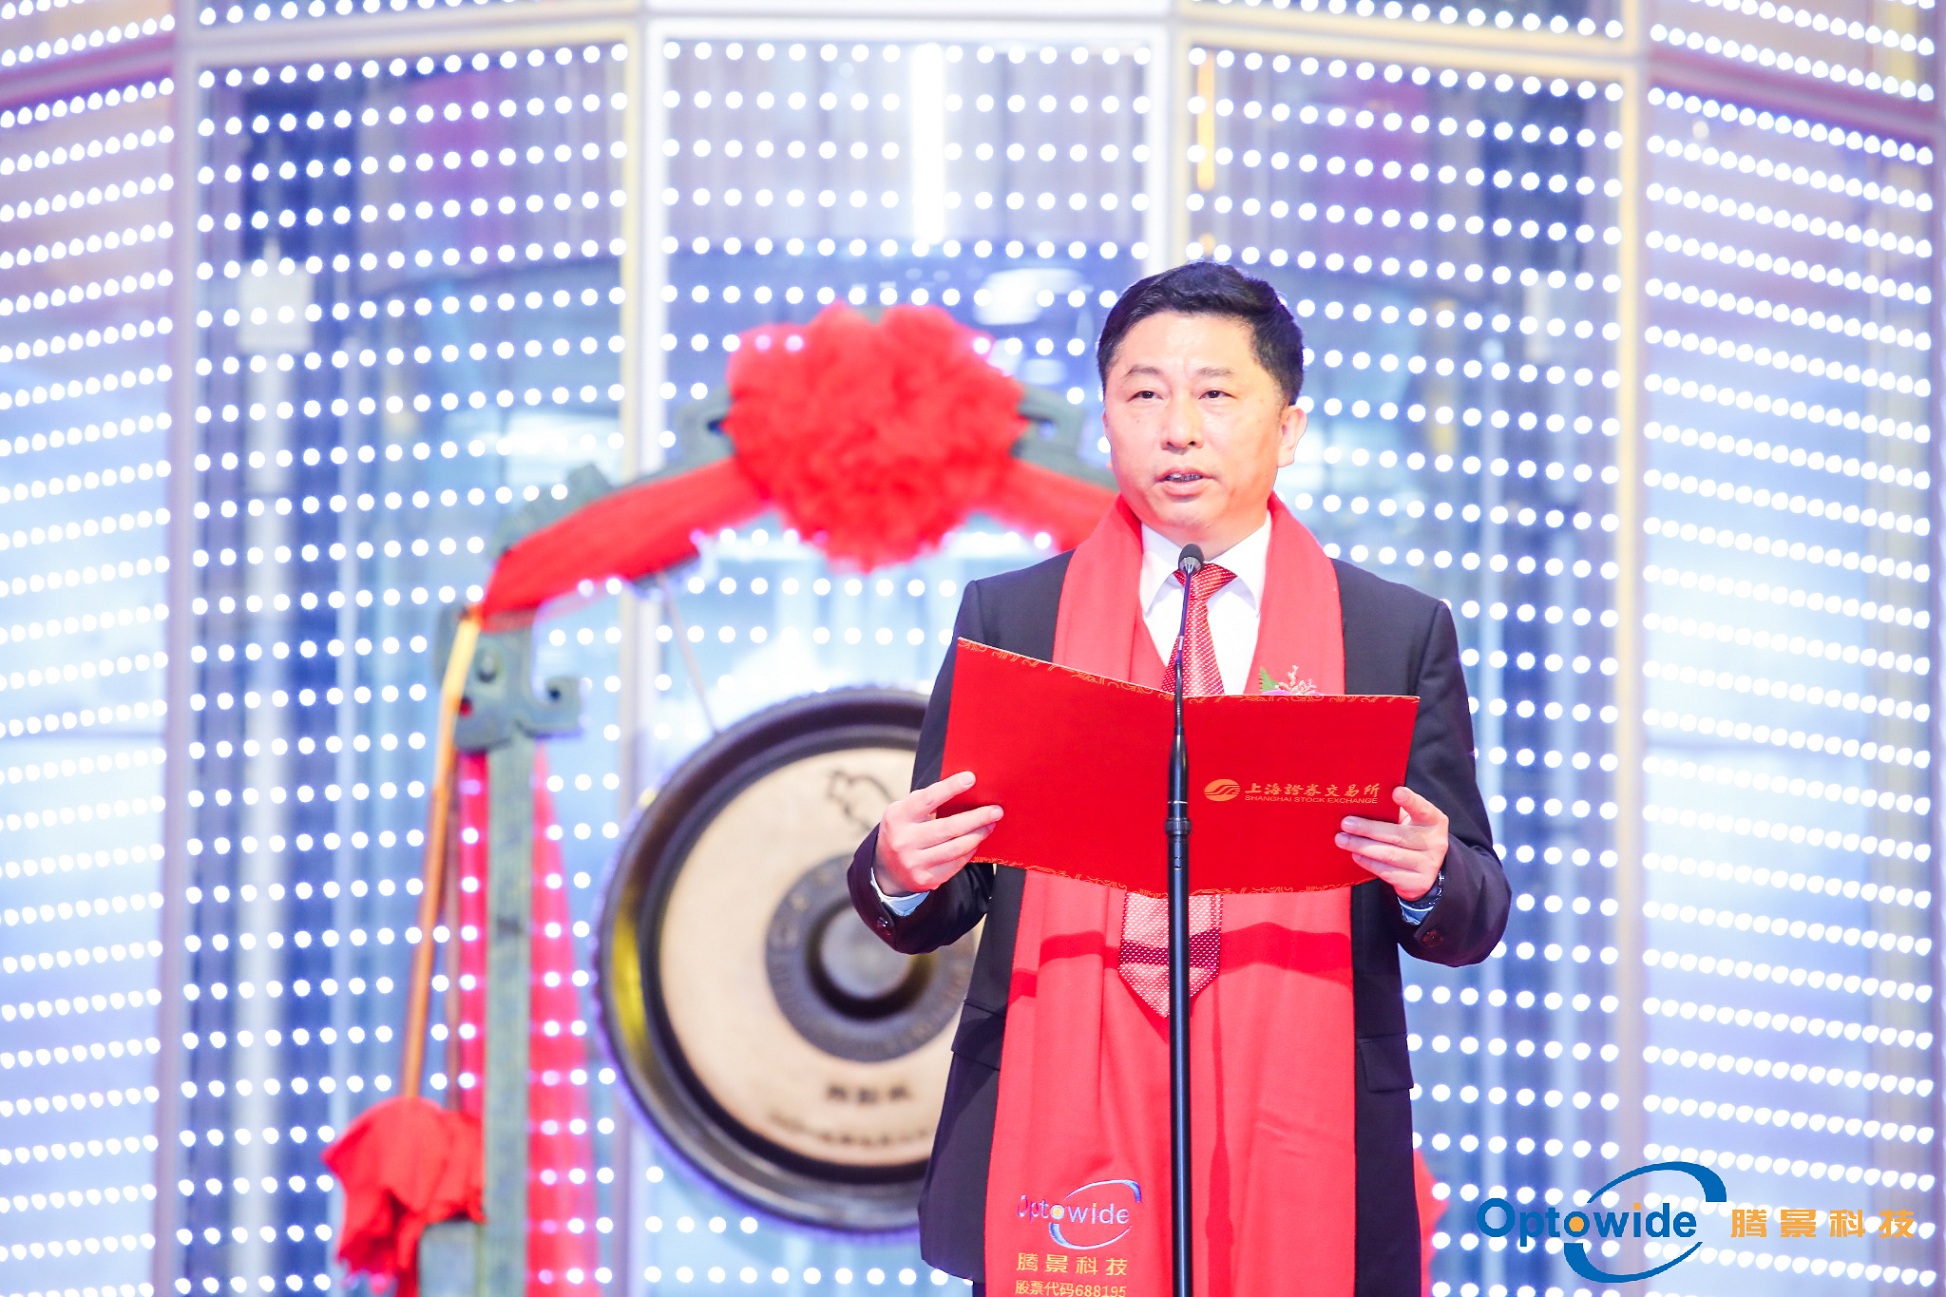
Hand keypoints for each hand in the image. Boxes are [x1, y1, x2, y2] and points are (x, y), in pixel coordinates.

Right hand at [873, 771, 1002, 897]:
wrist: (886, 869)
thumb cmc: (903, 830)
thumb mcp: (905, 812)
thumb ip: (927, 802)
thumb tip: (965, 787)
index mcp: (897, 817)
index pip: (927, 799)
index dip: (949, 787)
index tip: (970, 779)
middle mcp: (904, 841)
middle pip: (948, 827)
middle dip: (977, 817)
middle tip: (996, 810)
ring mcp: (914, 862)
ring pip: (956, 848)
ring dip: (978, 835)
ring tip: (990, 825)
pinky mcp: (925, 879)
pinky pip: (955, 863)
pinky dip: (969, 851)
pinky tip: (976, 841)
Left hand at [1337, 786, 1447, 901]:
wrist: (1426, 871)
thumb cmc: (1410, 837)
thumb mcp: (1409, 822)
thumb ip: (1393, 812)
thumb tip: (1361, 804)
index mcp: (1434, 821)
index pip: (1423, 809)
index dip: (1410, 801)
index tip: (1396, 792)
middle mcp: (1435, 843)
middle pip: (1398, 835)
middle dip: (1368, 829)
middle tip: (1346, 823)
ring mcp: (1428, 864)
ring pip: (1390, 855)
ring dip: (1363, 846)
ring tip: (1342, 840)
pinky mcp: (1418, 882)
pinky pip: (1388, 872)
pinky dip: (1369, 862)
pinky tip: (1356, 855)